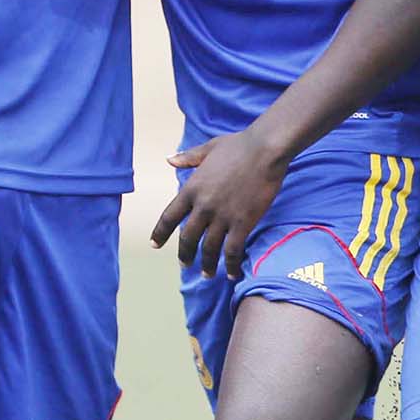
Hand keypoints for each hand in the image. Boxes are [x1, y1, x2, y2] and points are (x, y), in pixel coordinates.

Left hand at [149, 128, 291, 278]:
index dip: (160, 233)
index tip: (155, 244)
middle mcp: (203, 206)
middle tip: (185, 264)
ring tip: (207, 274)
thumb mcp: (208, 149)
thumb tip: (169, 159)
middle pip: (187, 238)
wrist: (264, 150)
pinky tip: (231, 273)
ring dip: (207, 264)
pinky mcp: (242, 223)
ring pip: (209, 249)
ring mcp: (222, 216)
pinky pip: (232, 251)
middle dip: (185, 254)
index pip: (169, 217)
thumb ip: (188, 157)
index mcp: (192, 188)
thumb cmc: (238, 145)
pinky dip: (230, 265)